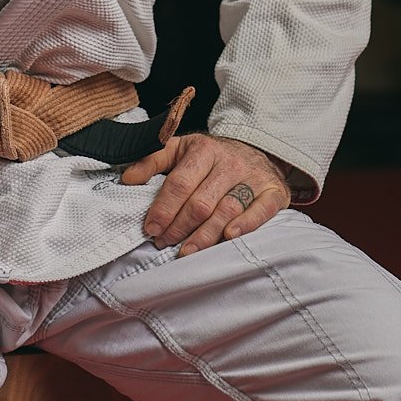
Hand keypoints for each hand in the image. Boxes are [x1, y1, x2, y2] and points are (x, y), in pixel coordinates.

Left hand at [120, 133, 290, 256]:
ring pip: (226, 211)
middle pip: (201, 202)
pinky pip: (261, 210)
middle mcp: (230, 162)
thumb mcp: (180, 149)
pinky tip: (229, 237)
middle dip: (179, 227)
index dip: (163, 208)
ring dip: (205, 235)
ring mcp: (253, 177)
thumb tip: (128, 179)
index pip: (180, 182)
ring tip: (186, 251)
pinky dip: (246, 225)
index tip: (151, 228)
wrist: (255, 150)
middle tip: (164, 243)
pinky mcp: (273, 191)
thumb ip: (152, 161)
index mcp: (204, 149)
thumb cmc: (210, 158)